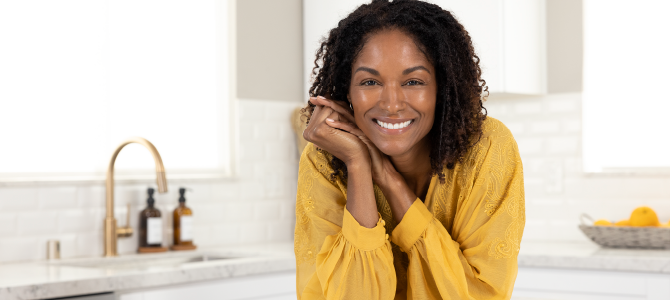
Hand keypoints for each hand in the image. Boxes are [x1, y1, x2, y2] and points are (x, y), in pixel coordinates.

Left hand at [311, 96, 414, 223]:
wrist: (380, 168)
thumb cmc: (366, 158)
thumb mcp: (351, 145)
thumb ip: (341, 138)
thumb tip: (321, 139)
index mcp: (355, 125)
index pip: (340, 110)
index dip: (329, 104)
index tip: (316, 101)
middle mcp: (358, 125)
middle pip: (342, 109)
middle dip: (327, 102)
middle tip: (314, 98)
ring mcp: (361, 130)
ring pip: (346, 115)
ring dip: (332, 108)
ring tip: (320, 102)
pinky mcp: (364, 137)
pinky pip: (350, 129)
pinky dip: (339, 125)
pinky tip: (329, 123)